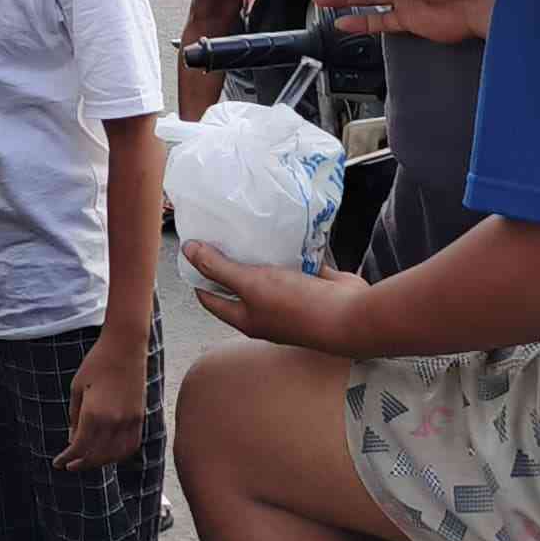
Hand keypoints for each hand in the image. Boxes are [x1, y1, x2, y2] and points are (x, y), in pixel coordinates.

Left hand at [59, 329, 148, 468]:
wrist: (126, 346)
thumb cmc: (97, 363)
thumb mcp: (77, 388)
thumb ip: (74, 417)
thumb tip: (72, 439)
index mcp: (94, 414)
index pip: (79, 447)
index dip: (67, 458)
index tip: (58, 463)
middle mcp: (113, 422)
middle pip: (96, 455)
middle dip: (82, 463)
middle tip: (70, 465)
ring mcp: (130, 421)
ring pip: (115, 455)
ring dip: (100, 462)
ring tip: (87, 461)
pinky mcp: (140, 417)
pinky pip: (130, 446)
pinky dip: (119, 455)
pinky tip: (108, 454)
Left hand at [185, 240, 364, 351]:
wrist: (350, 315)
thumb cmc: (297, 306)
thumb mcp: (251, 285)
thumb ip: (219, 268)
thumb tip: (188, 251)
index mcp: (247, 318)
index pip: (211, 297)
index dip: (198, 275)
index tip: (192, 248)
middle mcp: (266, 311)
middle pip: (239, 283)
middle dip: (228, 258)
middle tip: (217, 229)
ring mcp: (290, 297)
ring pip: (268, 271)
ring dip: (259, 251)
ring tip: (245, 223)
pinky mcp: (311, 282)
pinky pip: (294, 261)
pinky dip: (287, 246)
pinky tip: (280, 226)